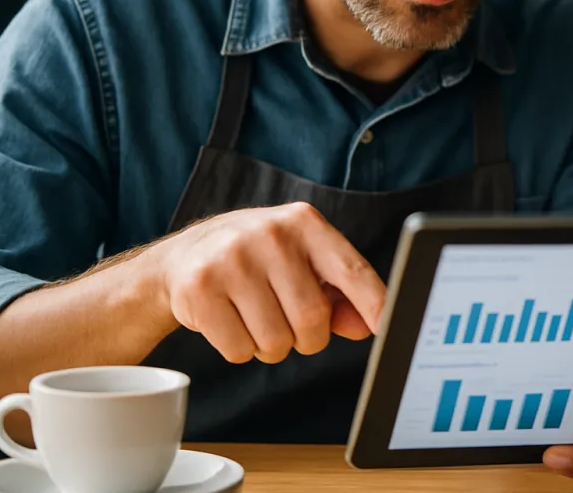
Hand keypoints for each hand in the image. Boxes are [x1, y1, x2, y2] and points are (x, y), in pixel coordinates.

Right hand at [148, 202, 385, 363]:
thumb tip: (366, 327)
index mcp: (304, 222)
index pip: (351, 270)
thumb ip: (339, 295)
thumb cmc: (259, 262)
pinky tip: (231, 321)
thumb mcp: (302, 263)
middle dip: (308, 338)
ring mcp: (231, 260)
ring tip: (257, 318)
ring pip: (276, 341)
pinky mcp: (199, 289)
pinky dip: (241, 350)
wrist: (185, 257)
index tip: (387, 327)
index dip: (373, 303)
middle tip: (291, 325)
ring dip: (272, 347)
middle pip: (312, 319)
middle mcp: (270, 234)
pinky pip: (239, 350)